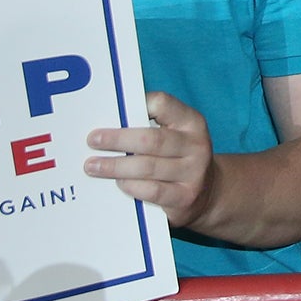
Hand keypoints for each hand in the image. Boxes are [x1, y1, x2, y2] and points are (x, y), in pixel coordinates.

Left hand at [86, 91, 218, 230]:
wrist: (208, 193)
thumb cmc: (179, 157)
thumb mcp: (175, 135)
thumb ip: (151, 126)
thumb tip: (109, 121)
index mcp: (192, 122)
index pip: (163, 104)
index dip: (137, 104)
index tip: (113, 110)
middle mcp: (196, 145)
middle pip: (151, 139)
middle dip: (117, 139)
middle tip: (93, 140)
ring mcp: (193, 173)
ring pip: (148, 166)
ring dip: (116, 166)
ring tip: (93, 166)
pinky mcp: (185, 197)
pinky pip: (152, 191)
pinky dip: (131, 186)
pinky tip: (117, 183)